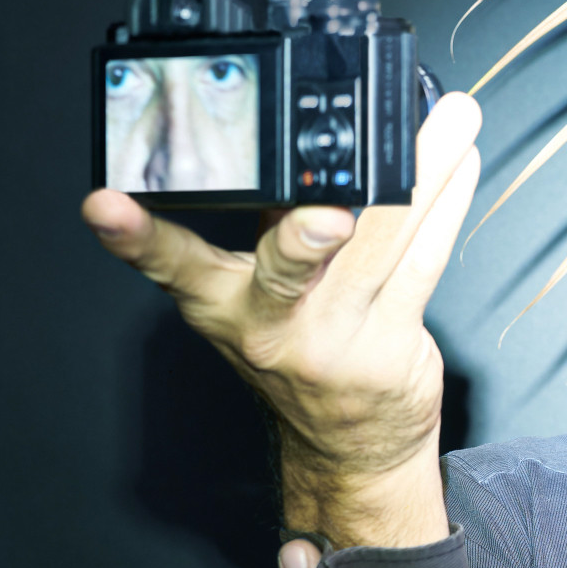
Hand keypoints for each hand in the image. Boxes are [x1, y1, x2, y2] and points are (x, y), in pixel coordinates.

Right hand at [82, 91, 482, 543]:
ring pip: (381, 244)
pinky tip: (461, 163)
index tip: (105, 205)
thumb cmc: (304, 352)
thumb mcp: (256, 297)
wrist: (350, 447)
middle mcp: (272, 323)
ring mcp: (335, 338)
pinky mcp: (392, 343)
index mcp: (221, 302)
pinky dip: (448, 204)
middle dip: (303, 235)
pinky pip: (425, 262)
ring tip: (450, 120)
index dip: (136, 235)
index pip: (171, 261)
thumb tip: (303, 132)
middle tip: (323, 212)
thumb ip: (266, 226)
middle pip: (287, 265)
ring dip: (424, 173)